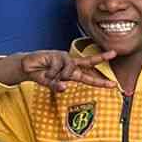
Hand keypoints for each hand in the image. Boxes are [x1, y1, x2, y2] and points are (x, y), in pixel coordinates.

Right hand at [0, 50, 115, 90]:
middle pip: (88, 62)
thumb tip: (64, 88)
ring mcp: (64, 59)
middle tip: (114, 53)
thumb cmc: (41, 75)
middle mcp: (71, 65)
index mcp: (72, 73)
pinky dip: (51, 73)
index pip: (89, 77)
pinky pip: (58, 68)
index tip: (114, 84)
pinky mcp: (57, 55)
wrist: (27, 66)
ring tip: (48, 75)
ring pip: (69, 71)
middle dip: (101, 57)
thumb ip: (57, 86)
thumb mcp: (49, 84)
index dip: (101, 82)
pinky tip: (45, 69)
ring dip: (58, 76)